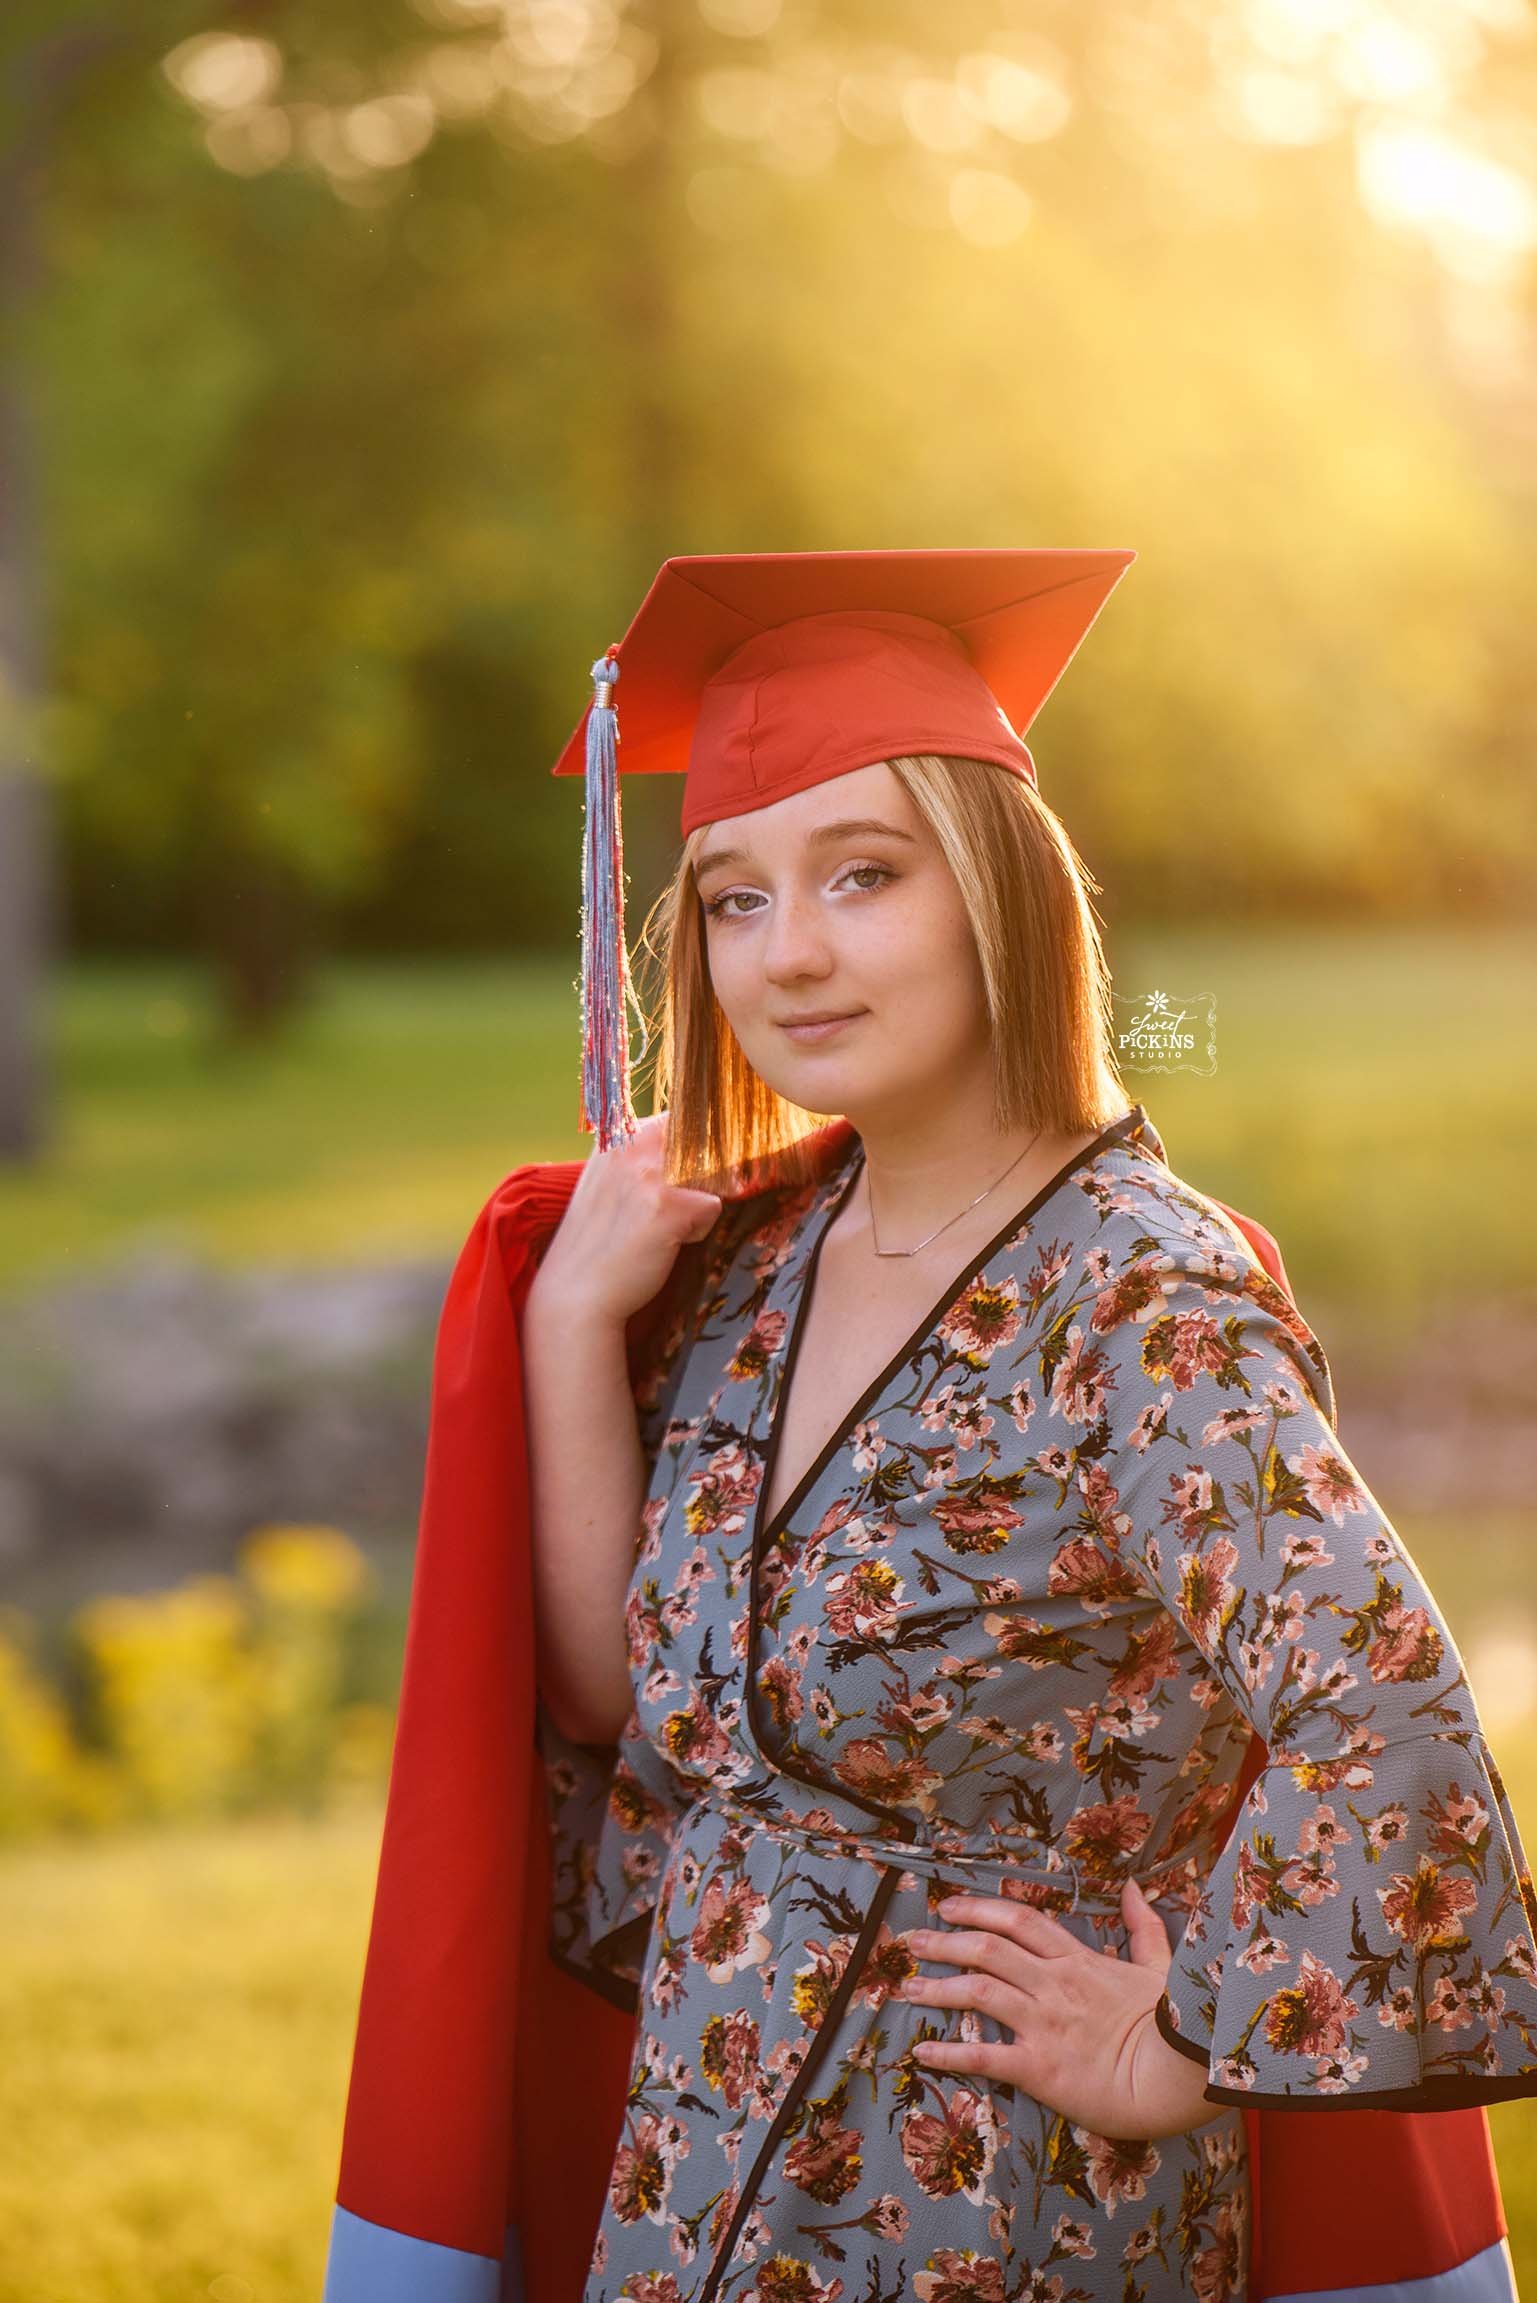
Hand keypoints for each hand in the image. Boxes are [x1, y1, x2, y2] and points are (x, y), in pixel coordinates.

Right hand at [528, 1110, 722, 1331]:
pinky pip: (713, 1206)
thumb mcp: (608, 1182)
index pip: (679, 1117)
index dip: (691, 1147)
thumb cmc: (596, 1244)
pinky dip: (698, 1231)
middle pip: (703, 1139)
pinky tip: (666, 1246)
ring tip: (663, 1229)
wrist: (573, 1294)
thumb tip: (695, 1147)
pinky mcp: (668, 1206)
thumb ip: (639, 1160)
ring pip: (713, 1172)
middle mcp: (631, 1145)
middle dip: (703, 1174)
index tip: (682, 1175)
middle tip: (671, 1210)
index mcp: (616, 1135)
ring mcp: (649, 1174)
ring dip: (697, 1203)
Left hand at [899, 1880, 1224, 2139]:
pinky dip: (949, 2053)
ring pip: (977, 1992)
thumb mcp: (1159, 1965)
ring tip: (906, 1988)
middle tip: (910, 1942)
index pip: (1019, 1919)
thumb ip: (1142, 1926)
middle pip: (987, 1948)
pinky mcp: (1039, 2068)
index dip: (979, 1908)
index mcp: (1078, 1959)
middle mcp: (1053, 1984)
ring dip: (937, 1987)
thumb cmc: (1172, 2026)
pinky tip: (922, 2051)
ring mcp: (1043, 2023)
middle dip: (943, 1942)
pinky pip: (984, 2056)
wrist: (1177, 2078)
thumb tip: (1132, 1885)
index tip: (948, 1907)